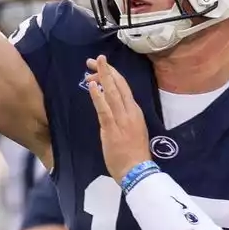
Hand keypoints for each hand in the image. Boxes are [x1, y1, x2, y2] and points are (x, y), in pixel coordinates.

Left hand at [85, 55, 150, 182]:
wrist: (137, 170)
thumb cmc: (134, 154)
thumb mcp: (134, 130)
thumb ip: (124, 118)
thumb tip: (112, 108)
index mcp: (136, 111)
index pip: (124, 87)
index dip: (113, 74)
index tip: (103, 67)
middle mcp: (130, 111)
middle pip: (118, 85)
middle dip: (106, 70)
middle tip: (95, 59)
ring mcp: (121, 119)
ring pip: (111, 92)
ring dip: (102, 76)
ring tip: (92, 65)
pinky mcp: (112, 128)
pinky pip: (103, 109)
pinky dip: (97, 96)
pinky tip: (91, 86)